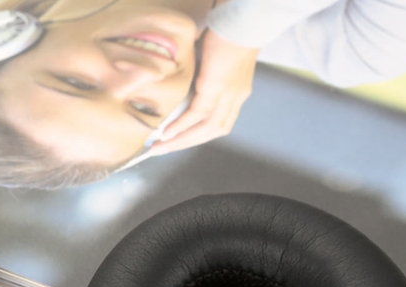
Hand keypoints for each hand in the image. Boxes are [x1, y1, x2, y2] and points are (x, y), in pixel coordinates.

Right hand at [149, 30, 257, 155]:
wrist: (243, 18)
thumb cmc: (230, 30)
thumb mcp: (217, 61)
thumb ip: (205, 77)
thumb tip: (184, 86)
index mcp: (237, 94)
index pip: (217, 124)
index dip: (196, 136)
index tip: (177, 142)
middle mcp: (235, 98)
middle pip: (210, 132)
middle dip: (184, 144)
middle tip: (162, 151)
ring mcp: (228, 94)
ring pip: (204, 129)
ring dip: (181, 141)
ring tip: (161, 146)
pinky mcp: (218, 87)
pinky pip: (197, 114)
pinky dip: (181, 126)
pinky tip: (166, 134)